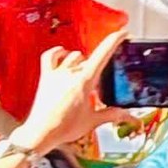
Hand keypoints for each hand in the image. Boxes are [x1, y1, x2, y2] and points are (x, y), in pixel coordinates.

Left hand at [11, 30, 128, 153]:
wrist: (39, 134)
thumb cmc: (63, 128)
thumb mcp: (92, 121)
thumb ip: (111, 114)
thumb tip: (127, 114)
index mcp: (85, 81)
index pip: (103, 53)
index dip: (114, 40)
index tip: (123, 33)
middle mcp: (71, 73)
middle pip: (89, 58)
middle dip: (95, 66)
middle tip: (97, 79)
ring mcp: (57, 74)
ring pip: (73, 56)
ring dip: (80, 60)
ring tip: (82, 72)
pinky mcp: (45, 77)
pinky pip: (50, 56)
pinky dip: (57, 52)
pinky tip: (63, 53)